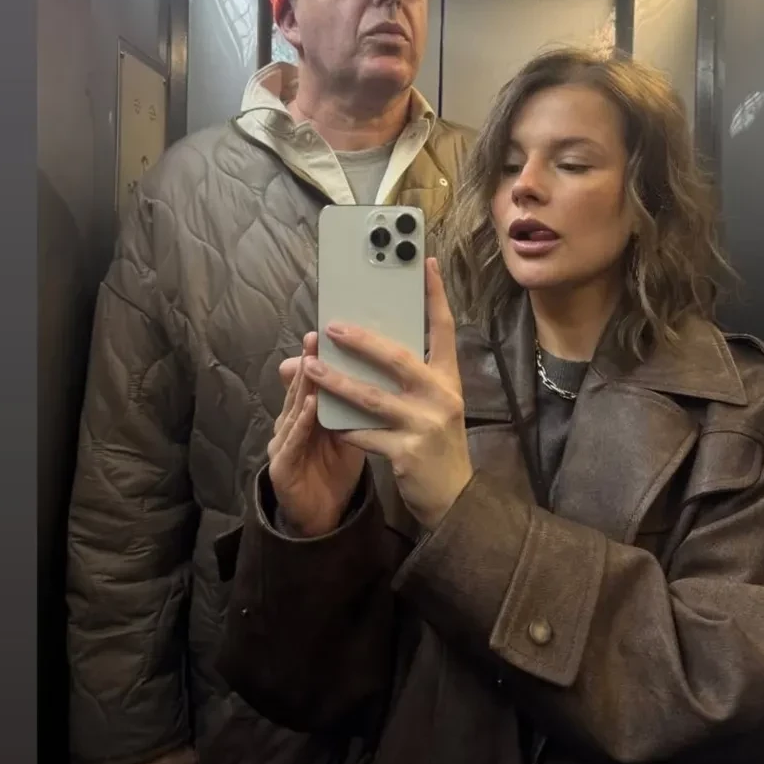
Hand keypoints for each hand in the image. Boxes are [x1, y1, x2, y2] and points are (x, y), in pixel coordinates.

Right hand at [268, 331, 365, 537]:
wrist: (323, 518)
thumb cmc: (334, 471)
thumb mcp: (349, 433)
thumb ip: (356, 406)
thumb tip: (379, 373)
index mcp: (307, 415)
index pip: (314, 381)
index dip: (320, 357)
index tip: (333, 328)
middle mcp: (290, 425)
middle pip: (300, 390)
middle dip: (309, 361)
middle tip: (317, 336)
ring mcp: (281, 445)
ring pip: (293, 411)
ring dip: (302, 387)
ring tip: (313, 362)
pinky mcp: (280, 469)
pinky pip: (291, 443)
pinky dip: (300, 423)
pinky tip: (310, 406)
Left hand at [302, 259, 472, 530]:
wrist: (454, 499)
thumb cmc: (436, 445)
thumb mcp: (430, 407)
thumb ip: (400, 381)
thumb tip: (366, 351)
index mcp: (447, 380)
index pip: (443, 329)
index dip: (435, 296)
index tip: (427, 263)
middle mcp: (441, 396)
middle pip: (398, 358)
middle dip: (362, 340)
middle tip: (332, 326)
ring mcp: (425, 424)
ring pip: (371, 397)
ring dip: (336, 381)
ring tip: (309, 368)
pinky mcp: (407, 452)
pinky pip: (363, 434)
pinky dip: (340, 426)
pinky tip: (320, 417)